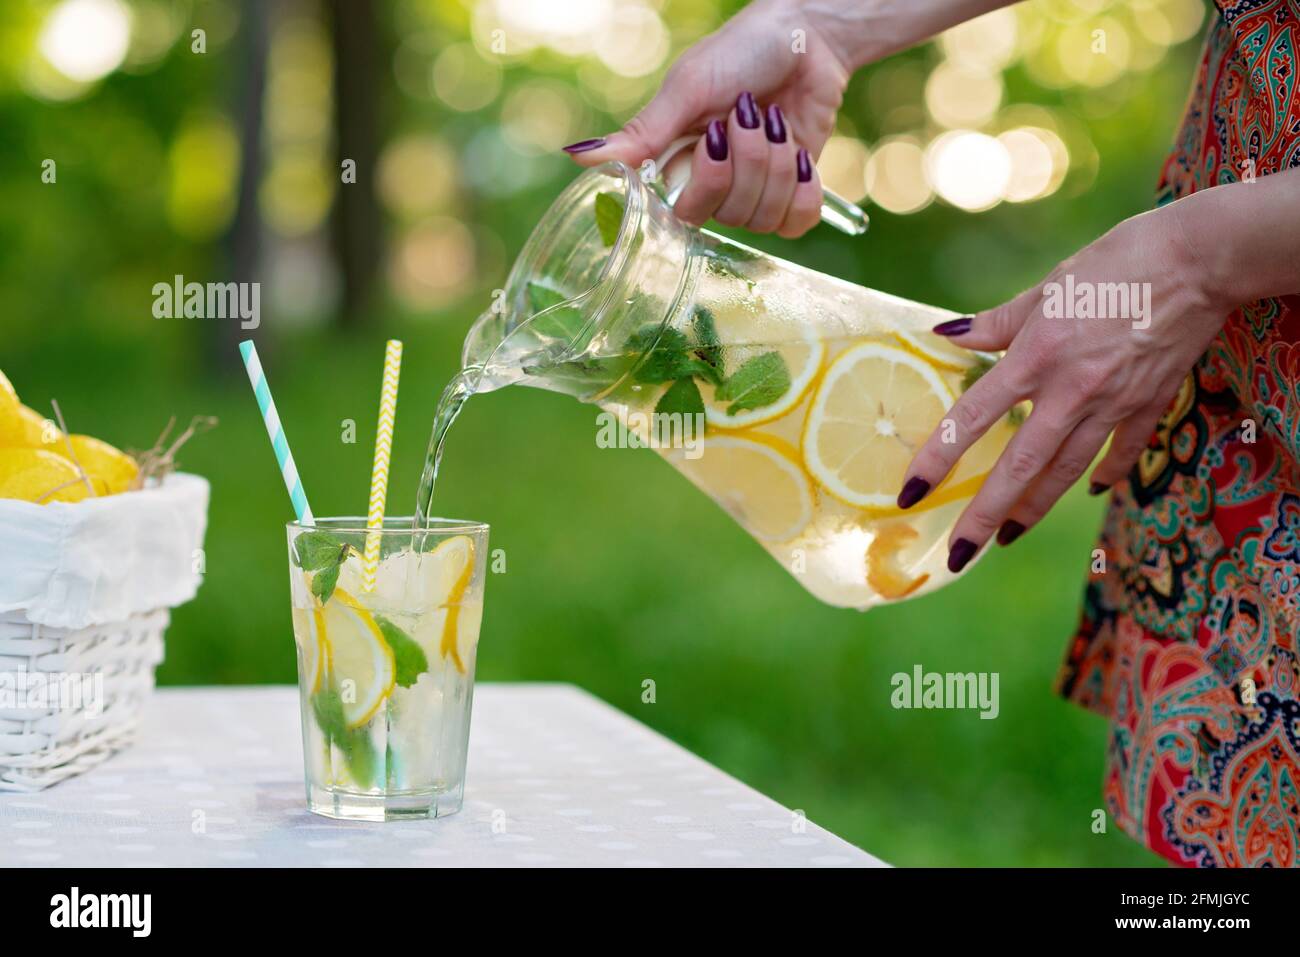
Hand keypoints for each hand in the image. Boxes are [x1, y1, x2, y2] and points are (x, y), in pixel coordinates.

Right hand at [562, 0, 851, 236]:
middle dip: (750, 163)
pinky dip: (804, 192)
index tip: (717, 133)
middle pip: (730, 216)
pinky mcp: (793, 194)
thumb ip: (642, 132)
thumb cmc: (739, 53)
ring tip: (777, 121)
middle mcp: (714, 185)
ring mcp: (754, 193)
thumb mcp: (687, 88)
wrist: (807, 38)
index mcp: (680, 165)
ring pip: (765, 218)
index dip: (709, 181)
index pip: (686, 213)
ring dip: (779, 164)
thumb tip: (578, 155)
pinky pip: (797, 224)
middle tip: (752, 115)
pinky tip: (802, 155)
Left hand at [896, 200, 1232, 569]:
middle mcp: (1071, 389)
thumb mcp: (1048, 285)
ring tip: (1007, 537)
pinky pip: (1122, 450)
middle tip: (959, 554)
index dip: (938, 458)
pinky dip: (1105, 473)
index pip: (972, 417)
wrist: (1203, 259)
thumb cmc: (1119, 260)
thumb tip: (946, 333)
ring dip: (1034, 508)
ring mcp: (1113, 403)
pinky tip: (1091, 491)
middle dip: (985, 514)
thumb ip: (997, 322)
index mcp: (1036, 356)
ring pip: (1066, 470)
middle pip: (1019, 465)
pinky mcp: (1151, 403)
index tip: (912, 492)